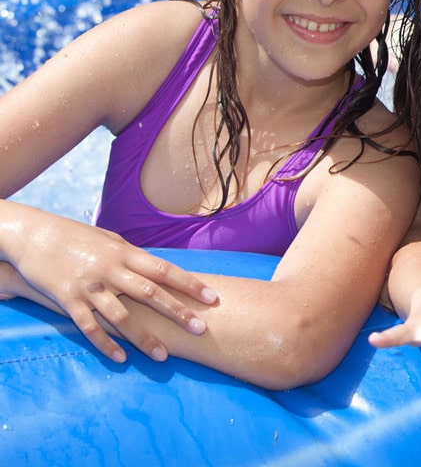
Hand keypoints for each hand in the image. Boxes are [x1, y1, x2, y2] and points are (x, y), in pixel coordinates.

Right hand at [1, 208, 216, 362]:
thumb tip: (160, 270)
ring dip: (143, 337)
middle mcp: (111, 269)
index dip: (190, 284)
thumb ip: (134, 257)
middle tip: (201, 330)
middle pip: (150, 293)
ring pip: (122, 316)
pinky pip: (89, 326)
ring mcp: (89, 286)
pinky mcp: (67, 300)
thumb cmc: (77, 237)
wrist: (34, 235)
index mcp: (126, 253)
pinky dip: (105, 343)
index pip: (165, 270)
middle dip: (177, 312)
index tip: (213, 298)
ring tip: (163, 356)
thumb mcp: (110, 241)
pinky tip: (121, 359)